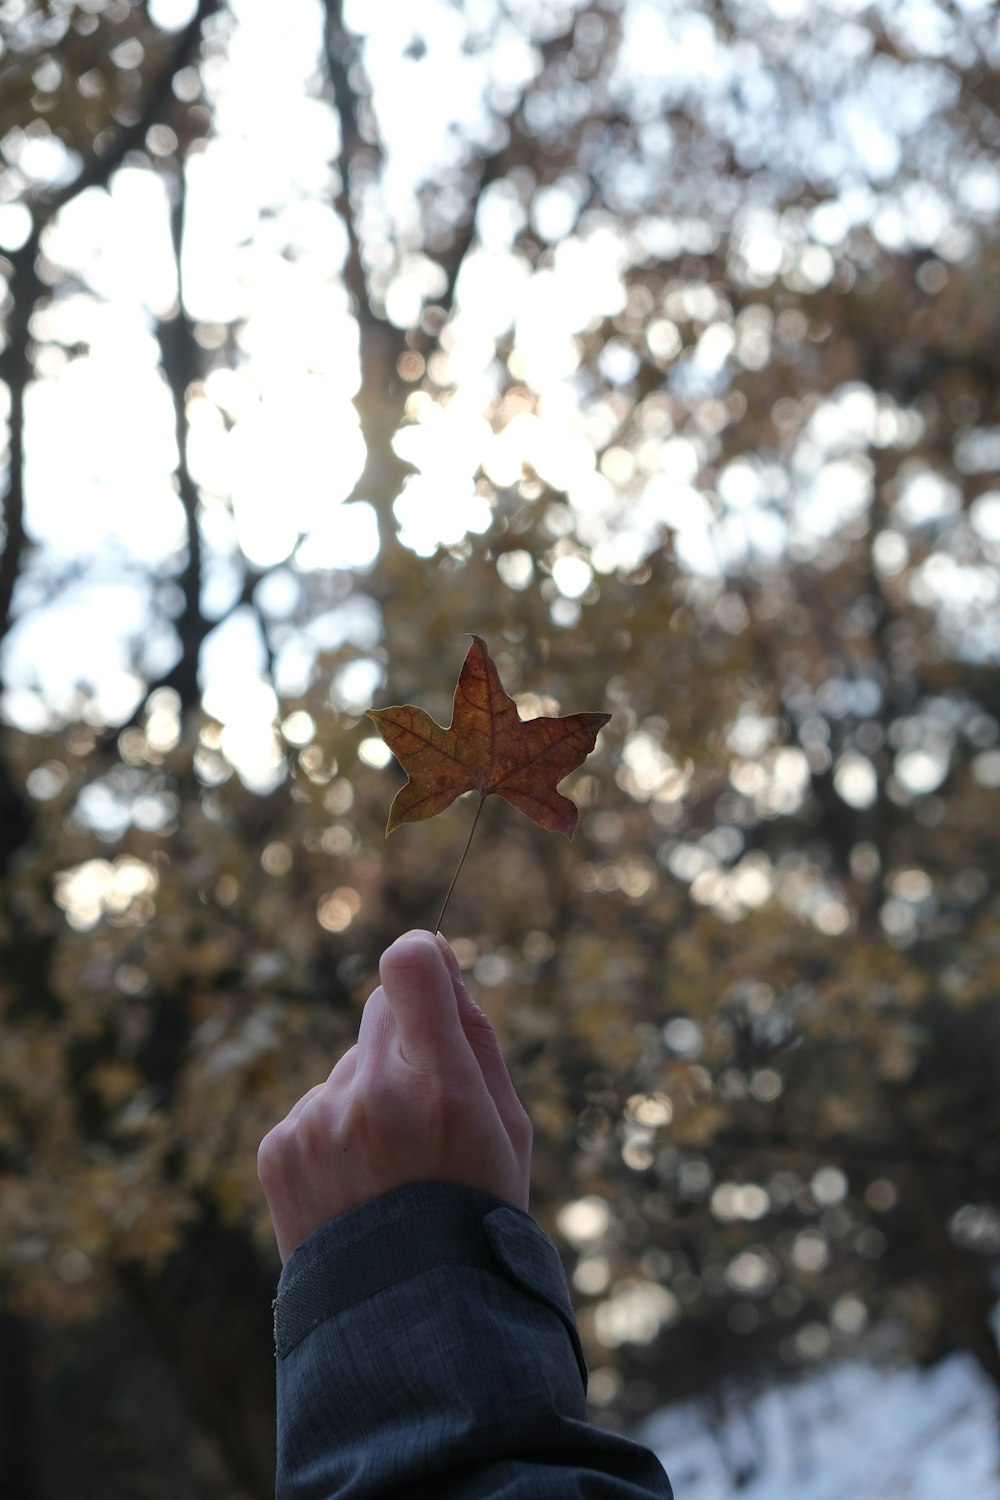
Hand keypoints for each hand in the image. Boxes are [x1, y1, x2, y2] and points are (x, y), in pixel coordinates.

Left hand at [257, 929, 532, 1261]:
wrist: (406, 1316)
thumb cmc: (475, 1208)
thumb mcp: (508, 1126)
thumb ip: (473, 1032)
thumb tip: (435, 953)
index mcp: (441, 1088)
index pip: (410, 967)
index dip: (421, 957)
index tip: (428, 970)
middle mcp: (372, 1096)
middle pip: (380, 1008)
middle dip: (406, 1040)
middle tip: (426, 1106)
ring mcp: (318, 1122)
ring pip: (350, 1065)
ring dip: (368, 1095)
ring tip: (389, 1170)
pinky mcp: (279, 1147)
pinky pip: (314, 1106)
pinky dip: (334, 1132)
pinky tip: (355, 1185)